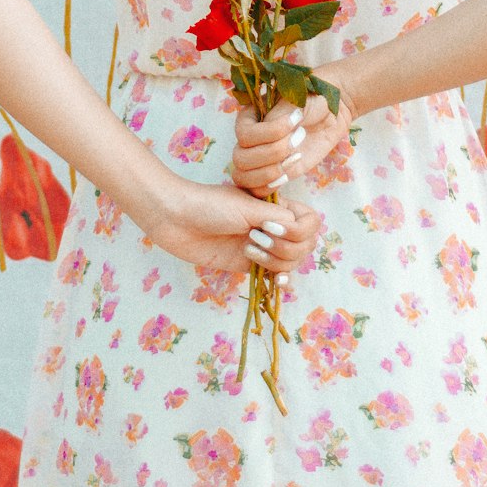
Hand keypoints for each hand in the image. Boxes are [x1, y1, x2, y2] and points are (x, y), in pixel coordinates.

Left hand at [141, 176, 321, 275]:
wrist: (175, 219)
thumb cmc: (209, 205)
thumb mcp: (247, 206)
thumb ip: (279, 218)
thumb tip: (300, 231)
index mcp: (277, 206)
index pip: (311, 222)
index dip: (299, 230)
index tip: (271, 227)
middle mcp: (274, 226)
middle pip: (306, 245)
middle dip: (286, 247)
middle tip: (255, 237)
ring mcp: (263, 246)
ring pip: (293, 262)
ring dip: (275, 260)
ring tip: (248, 249)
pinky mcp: (249, 264)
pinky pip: (276, 276)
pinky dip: (281, 280)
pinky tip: (277, 281)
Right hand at [231, 61, 357, 197]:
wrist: (332, 113)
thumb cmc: (314, 99)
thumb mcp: (298, 99)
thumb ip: (280, 112)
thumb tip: (267, 126)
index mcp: (249, 117)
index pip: (245, 134)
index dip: (270, 132)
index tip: (297, 120)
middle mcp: (249, 139)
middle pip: (241, 158)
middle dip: (273, 153)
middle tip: (300, 139)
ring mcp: (259, 158)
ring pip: (243, 176)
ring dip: (269, 172)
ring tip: (295, 158)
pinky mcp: (272, 174)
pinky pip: (256, 189)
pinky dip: (269, 187)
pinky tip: (288, 175)